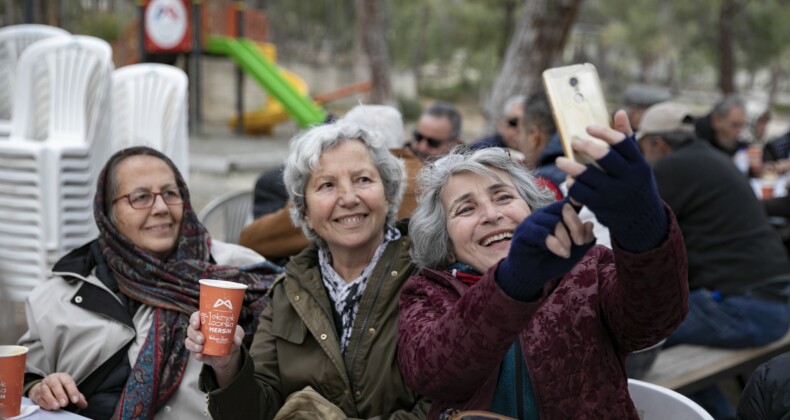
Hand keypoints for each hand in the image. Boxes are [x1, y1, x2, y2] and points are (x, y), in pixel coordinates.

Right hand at [29, 373, 86, 410]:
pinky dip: (44, 403)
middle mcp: (52, 379)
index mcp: (62, 377)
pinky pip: (39, 398)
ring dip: (51, 399)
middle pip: (55, 385)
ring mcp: (43, 386)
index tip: (75, 400)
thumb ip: (77, 396)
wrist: (45, 385)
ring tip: (57, 407)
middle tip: (65, 403)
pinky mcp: (36, 393)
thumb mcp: (70, 389)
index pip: (68, 382)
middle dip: (60, 394)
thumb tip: (84, 404)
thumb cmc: (60, 387)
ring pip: (45, 391)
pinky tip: (50, 407)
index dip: (72, 391)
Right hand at [185, 311, 244, 386]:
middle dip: (194, 333)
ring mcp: (196, 343)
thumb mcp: (237, 334)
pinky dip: (196, 354)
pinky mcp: (198, 354)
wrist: (231, 354)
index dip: (194, 319)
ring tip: (201, 347)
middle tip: (202, 338)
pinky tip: (200, 355)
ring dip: (193, 344)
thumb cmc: (231, 338)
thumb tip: (235, 339)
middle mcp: (199, 331)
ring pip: (188, 341)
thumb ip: (238, 335)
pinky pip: (193, 354)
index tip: (198, 323)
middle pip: (190, 329)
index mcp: (206, 321)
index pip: (196, 317)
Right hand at [496, 199, 594, 300]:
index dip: (579, 198)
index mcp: (558, 215)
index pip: (570, 201)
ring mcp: (533, 221)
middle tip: (579, 243)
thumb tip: (589, 224)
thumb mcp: (576, 251)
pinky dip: (555, 244)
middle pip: (564, 208)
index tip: (586, 204)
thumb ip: (585, 238)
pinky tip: (561, 253)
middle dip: (576, 225)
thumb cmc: (553, 260)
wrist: (532, 275)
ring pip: (554, 221)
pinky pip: (542, 233)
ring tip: (567, 253)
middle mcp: (545, 214)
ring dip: (565, 239)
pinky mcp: (524, 232)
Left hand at [557, 110, 667, 252]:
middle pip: (604, 157)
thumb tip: (620, 112)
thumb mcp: (636, 163)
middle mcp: (629, 178)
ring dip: (570, 166)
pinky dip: (572, 185)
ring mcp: (615, 194)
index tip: (588, 127)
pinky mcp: (602, 206)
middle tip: (573, 141)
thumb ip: (627, 139)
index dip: (604, 132)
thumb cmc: (635, 183)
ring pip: (588, 176)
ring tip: (560, 160)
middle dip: (585, 146)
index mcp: (639, 164)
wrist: (641, 219)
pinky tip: (569, 180)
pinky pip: (581, 193)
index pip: (623, 143)